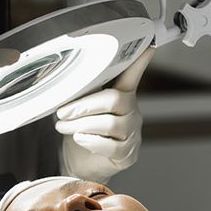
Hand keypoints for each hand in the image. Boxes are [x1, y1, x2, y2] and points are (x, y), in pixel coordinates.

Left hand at [56, 47, 154, 182]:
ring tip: (63, 127)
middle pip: (114, 99)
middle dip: (84, 105)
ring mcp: (131, 133)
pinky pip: (111, 146)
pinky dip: (91, 141)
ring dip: (81, 124)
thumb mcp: (79, 109)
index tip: (147, 47)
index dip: (139, 62)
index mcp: (121, 95)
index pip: (131, 75)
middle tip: (62, 112)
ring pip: (110, 123)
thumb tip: (65, 82)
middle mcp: (130, 112)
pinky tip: (79, 139)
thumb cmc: (82, 132)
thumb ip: (80, 94)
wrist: (81, 164)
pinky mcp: (127, 154)